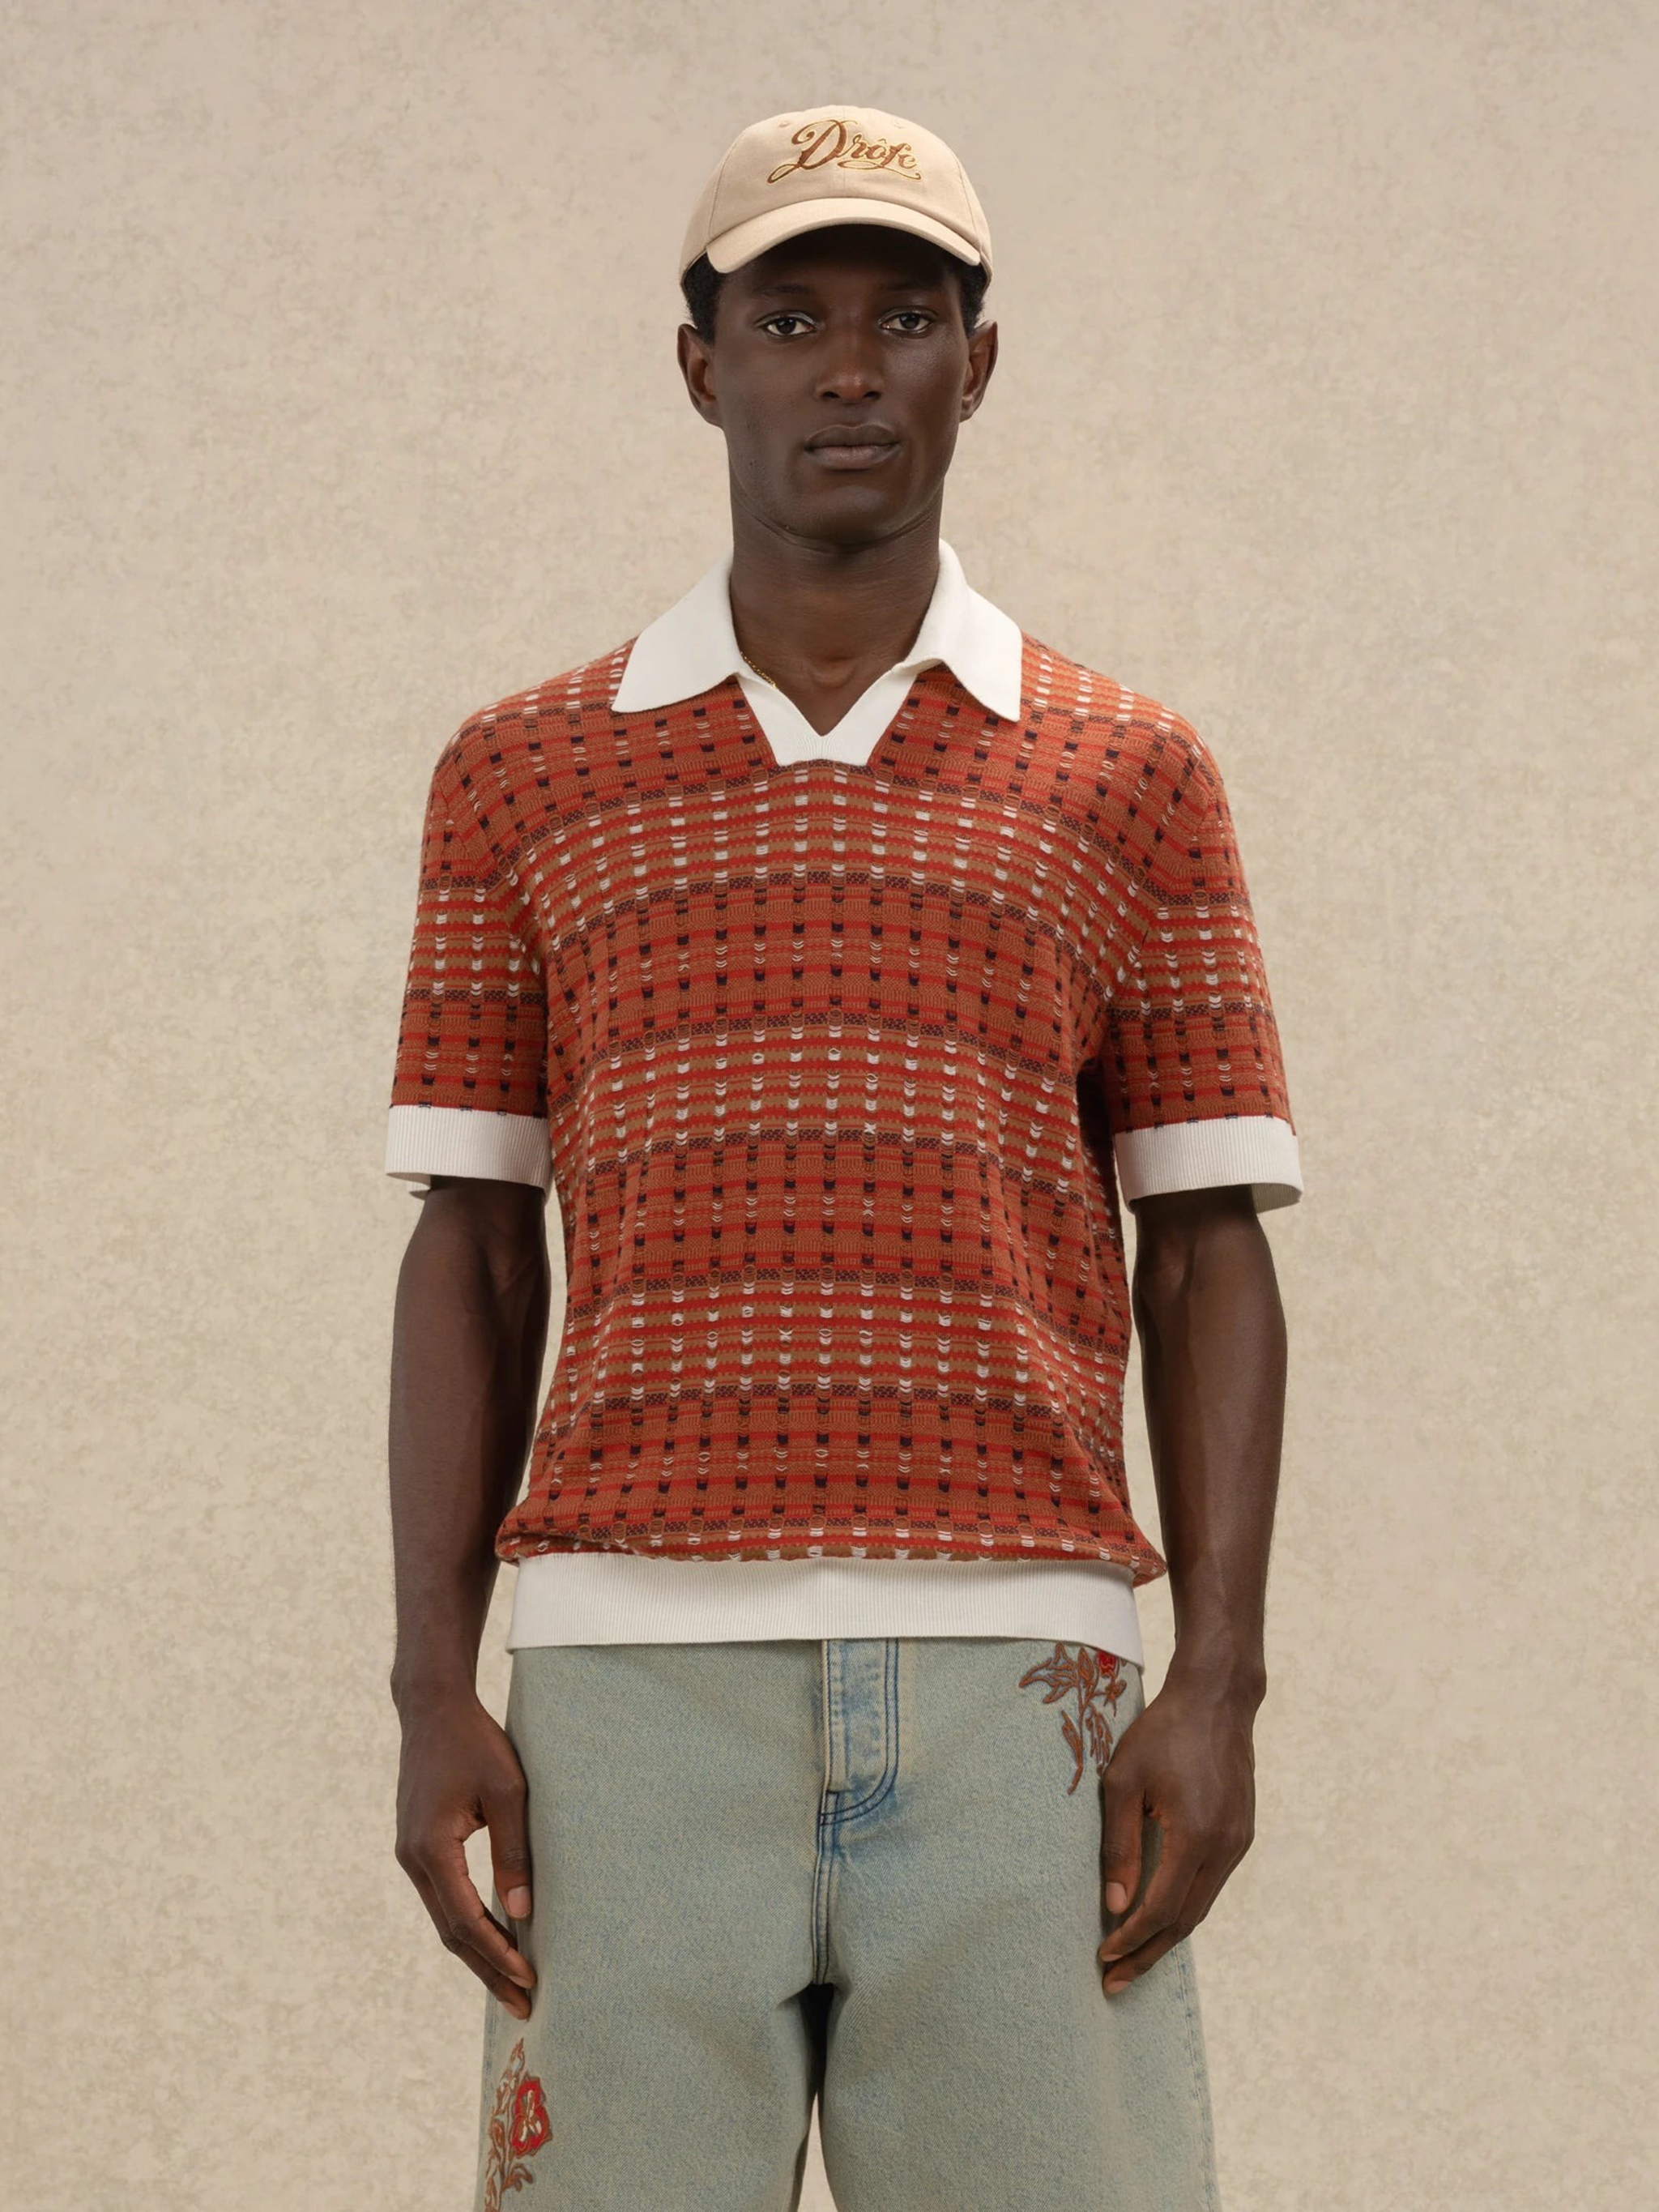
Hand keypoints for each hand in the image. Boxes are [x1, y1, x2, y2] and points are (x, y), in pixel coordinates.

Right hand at [393, 1687, 537, 2018]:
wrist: (433, 1708)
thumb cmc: (475, 1743)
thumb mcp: (507, 1792)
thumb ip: (514, 1853)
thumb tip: (522, 1913)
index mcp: (431, 1848)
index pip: (466, 1921)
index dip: (498, 1954)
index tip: (530, 1979)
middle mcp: (412, 1859)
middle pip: (451, 1933)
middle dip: (488, 1970)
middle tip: (524, 2006)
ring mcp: (410, 1855)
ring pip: (444, 1919)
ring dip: (478, 1952)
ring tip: (512, 1982)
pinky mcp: (417, 1847)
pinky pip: (442, 1898)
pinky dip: (467, 1924)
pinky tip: (493, 1938)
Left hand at [1096, 1668, 1257, 1994]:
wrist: (1216, 1700)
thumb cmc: (1162, 1734)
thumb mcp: (1124, 1781)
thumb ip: (1119, 1846)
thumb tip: (1114, 1906)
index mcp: (1195, 1835)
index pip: (1161, 1908)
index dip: (1131, 1938)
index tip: (1103, 1958)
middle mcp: (1225, 1846)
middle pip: (1185, 1920)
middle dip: (1148, 1953)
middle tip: (1115, 1982)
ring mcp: (1239, 1842)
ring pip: (1201, 1906)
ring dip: (1167, 1936)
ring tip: (1133, 1959)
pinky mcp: (1242, 1834)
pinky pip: (1211, 1884)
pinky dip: (1185, 1907)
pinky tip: (1160, 1917)